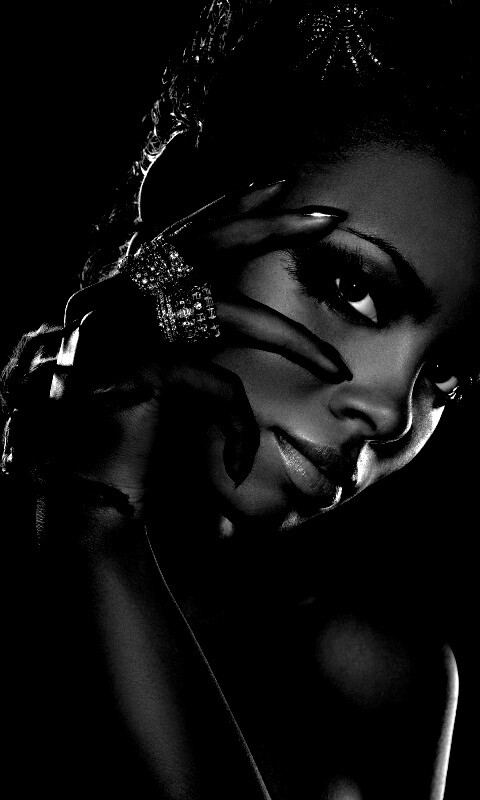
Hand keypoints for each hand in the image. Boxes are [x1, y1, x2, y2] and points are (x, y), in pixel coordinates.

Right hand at [5, 181, 345, 517]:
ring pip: (229, 314)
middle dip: (273, 227)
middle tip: (332, 217)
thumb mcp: (152, 371)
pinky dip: (236, 426)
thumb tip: (221, 310)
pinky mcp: (136, 369)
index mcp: (129, 292)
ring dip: (292, 342)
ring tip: (338, 371)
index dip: (227, 207)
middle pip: (210, 245)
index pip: (185, 234)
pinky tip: (245, 463)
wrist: (69, 486)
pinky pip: (214, 384)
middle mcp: (125, 297)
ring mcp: (128, 328)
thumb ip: (181, 332)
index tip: (274, 184)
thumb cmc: (114, 432)